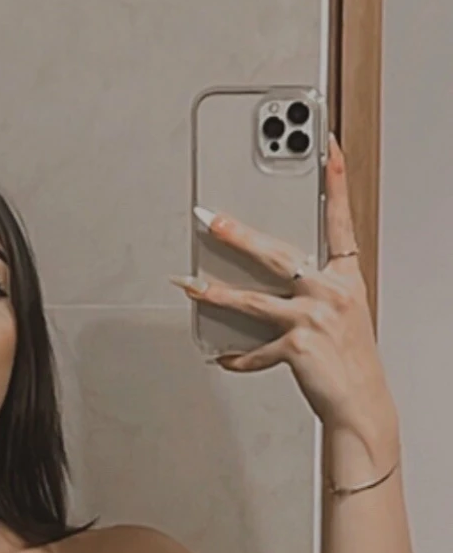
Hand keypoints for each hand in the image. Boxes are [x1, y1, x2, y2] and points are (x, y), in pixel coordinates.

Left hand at [170, 131, 396, 440]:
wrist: (360, 403)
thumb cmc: (348, 359)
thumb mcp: (341, 315)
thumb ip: (310, 291)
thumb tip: (261, 283)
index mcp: (345, 278)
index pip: (340, 222)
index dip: (337, 184)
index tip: (329, 150)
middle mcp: (331, 293)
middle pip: (279, 255)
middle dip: (242, 237)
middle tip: (213, 220)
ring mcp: (315, 318)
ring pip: (254, 300)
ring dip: (218, 293)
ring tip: (191, 285)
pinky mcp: (298, 346)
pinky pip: (256, 348)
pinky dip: (238, 357)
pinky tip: (224, 358)